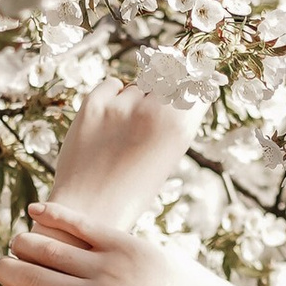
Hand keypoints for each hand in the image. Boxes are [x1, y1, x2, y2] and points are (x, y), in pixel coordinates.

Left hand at [40, 77, 198, 236]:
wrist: (89, 208)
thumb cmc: (133, 188)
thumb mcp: (168, 155)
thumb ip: (177, 119)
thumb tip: (181, 84)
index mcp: (179, 126)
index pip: (196, 82)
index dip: (192, 83)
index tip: (185, 87)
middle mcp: (152, 110)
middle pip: (167, 77)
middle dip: (162, 89)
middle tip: (147, 117)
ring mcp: (120, 105)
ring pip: (137, 86)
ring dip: (134, 99)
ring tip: (123, 133)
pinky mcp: (92, 103)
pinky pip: (112, 84)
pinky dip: (112, 96)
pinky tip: (108, 123)